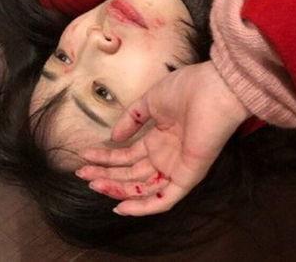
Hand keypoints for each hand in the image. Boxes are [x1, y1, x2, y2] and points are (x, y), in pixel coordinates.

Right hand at [76, 61, 250, 215]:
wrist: (214, 88)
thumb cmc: (186, 89)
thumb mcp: (150, 101)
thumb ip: (131, 119)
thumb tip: (113, 137)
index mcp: (158, 139)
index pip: (128, 155)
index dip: (105, 157)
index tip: (85, 155)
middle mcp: (165, 156)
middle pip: (130, 173)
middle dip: (105, 174)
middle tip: (82, 173)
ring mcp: (176, 168)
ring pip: (142, 188)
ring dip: (117, 188)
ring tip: (93, 183)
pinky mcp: (187, 177)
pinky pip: (165, 199)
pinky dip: (143, 207)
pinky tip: (120, 206)